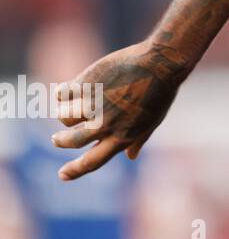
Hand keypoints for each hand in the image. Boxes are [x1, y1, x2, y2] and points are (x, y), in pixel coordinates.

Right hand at [51, 41, 191, 179]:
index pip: (92, 161)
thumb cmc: (161, 91)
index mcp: (122, 137)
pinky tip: (69, 88)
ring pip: (63, 117)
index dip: (75, 170)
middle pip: (71, 141)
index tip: (62, 175)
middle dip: (60, 141)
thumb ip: (138, 138)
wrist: (161, 63)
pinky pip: (62, 94)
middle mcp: (105, 124)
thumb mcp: (153, 119)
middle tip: (56, 139)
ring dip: (65, 113)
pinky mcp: (86, 85)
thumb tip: (131, 156)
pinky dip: (63, 92)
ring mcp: (93, 104)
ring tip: (70, 106)